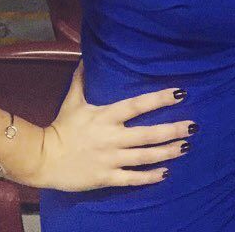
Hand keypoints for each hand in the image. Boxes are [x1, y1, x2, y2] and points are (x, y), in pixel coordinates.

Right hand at [26, 63, 196, 190]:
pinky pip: (132, 178)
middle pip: (148, 133)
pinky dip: (150, 176)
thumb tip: (87, 56)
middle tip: (193, 126)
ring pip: (145, 156)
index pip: (138, 105)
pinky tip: (166, 173)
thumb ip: (82, 78)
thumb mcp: (72, 100)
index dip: (160, 99)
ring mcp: (110, 159)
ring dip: (167, 152)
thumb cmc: (60, 127)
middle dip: (172, 130)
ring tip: (185, 147)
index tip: (180, 93)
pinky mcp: (106, 177)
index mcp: (106, 116)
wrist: (41, 159)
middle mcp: (112, 137)